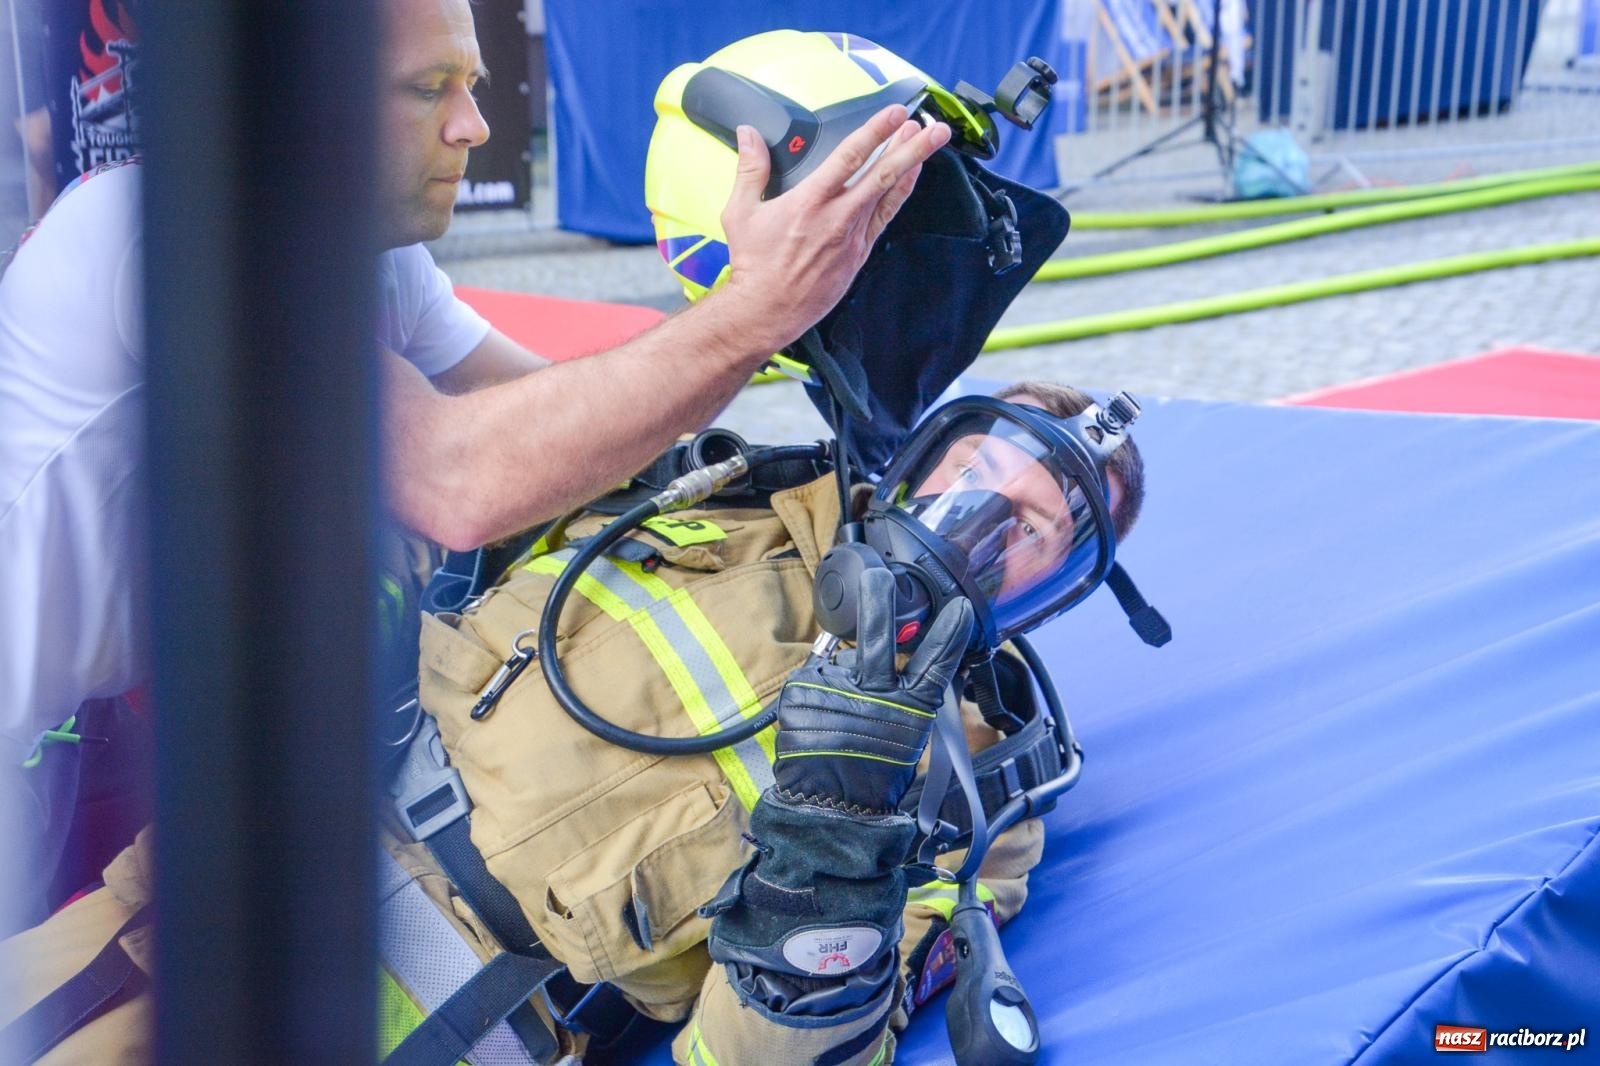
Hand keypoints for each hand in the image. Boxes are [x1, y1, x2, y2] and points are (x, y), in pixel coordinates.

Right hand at [714, 104, 951, 354]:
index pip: (850, 157)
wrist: (767, 310)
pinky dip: (899, 194)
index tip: (895, 113)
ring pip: (888, 193)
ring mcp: (852, 236)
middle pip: (882, 174)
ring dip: (910, 164)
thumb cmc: (754, 264)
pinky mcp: (858, 253)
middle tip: (934, 126)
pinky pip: (884, 217)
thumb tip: (748, 134)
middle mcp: (837, 216)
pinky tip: (909, 177)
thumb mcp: (741, 211)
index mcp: (809, 200)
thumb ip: (750, 168)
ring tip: (930, 141)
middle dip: (911, 147)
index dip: (876, 131)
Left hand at [775, 567, 972, 812]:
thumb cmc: (872, 774)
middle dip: (878, 603)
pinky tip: (820, 717)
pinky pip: (814, 676)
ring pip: (842, 661)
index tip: (959, 607)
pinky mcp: (800, 692)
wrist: (828, 807)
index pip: (935, 664)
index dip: (948, 635)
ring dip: (842, 676)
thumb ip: (904, 695)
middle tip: (877, 577)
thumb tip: (897, 656)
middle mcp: (873, 696)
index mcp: (909, 710)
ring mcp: (833, 691)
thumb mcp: (904, 733)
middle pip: (876, 640)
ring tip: (840, 714)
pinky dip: (817, 690)